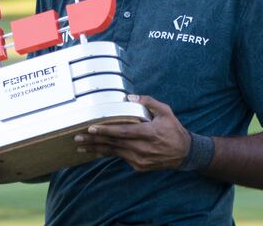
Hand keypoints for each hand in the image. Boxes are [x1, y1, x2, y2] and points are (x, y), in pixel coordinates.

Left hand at [74, 94, 190, 171]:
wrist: (184, 153)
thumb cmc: (173, 129)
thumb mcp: (166, 112)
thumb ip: (149, 102)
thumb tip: (130, 97)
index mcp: (148, 133)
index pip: (123, 132)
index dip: (106, 130)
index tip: (92, 128)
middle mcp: (142, 148)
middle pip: (113, 143)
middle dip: (94, 141)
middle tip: (78, 137)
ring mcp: (140, 159)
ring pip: (114, 152)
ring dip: (96, 149)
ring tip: (81, 146)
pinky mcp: (138, 166)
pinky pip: (120, 157)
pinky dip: (108, 153)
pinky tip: (96, 151)